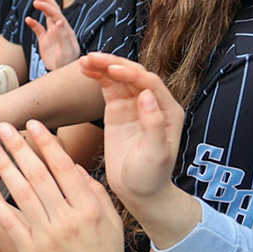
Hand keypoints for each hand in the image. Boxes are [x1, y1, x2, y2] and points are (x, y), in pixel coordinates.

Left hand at [0, 121, 134, 251]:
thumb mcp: (112, 222)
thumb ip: (95, 192)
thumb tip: (75, 166)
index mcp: (88, 208)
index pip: (63, 166)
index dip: (46, 143)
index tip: (33, 124)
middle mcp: (66, 219)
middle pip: (37, 174)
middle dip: (19, 146)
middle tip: (3, 126)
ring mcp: (46, 236)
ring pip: (20, 192)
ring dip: (3, 165)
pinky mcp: (29, 251)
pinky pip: (8, 220)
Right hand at [28, 0, 81, 72]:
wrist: (62, 74)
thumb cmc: (68, 64)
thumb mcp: (66, 51)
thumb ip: (63, 36)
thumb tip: (59, 21)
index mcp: (66, 29)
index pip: (56, 14)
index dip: (47, 7)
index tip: (38, 3)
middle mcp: (60, 29)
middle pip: (53, 10)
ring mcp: (52, 34)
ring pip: (47, 16)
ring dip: (42, 6)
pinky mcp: (45, 41)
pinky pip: (39, 29)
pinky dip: (33, 24)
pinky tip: (28, 19)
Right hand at [81, 54, 187, 227]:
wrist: (139, 192)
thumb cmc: (151, 177)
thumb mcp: (155, 154)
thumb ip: (153, 124)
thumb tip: (146, 95)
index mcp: (168, 111)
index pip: (149, 83)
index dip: (131, 73)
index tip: (112, 69)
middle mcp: (153, 103)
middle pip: (133, 75)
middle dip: (114, 64)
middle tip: (92, 58)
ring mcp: (134, 105)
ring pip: (119, 78)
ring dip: (103, 67)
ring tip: (84, 61)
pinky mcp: (118, 110)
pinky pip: (109, 88)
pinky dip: (98, 77)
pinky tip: (85, 70)